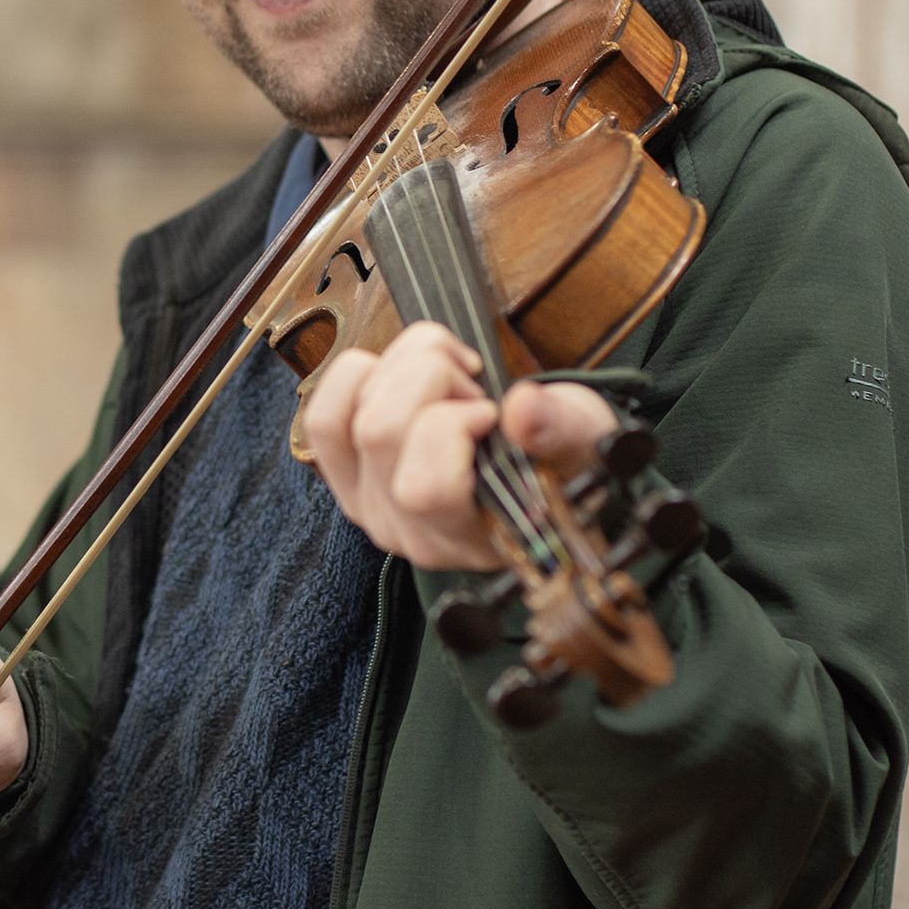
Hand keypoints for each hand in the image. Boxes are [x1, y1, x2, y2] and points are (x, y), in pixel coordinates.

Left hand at [300, 320, 621, 570]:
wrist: (536, 467)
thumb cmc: (560, 458)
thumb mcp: (586, 440)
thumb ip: (561, 429)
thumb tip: (522, 408)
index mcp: (468, 538)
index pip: (425, 488)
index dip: (456, 425)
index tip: (494, 411)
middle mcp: (405, 530)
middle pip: (380, 431)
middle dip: (431, 377)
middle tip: (472, 385)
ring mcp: (365, 503)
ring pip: (346, 416)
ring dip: (397, 369)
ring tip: (446, 377)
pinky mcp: (342, 472)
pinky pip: (322, 415)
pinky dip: (360, 375)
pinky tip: (407, 376)